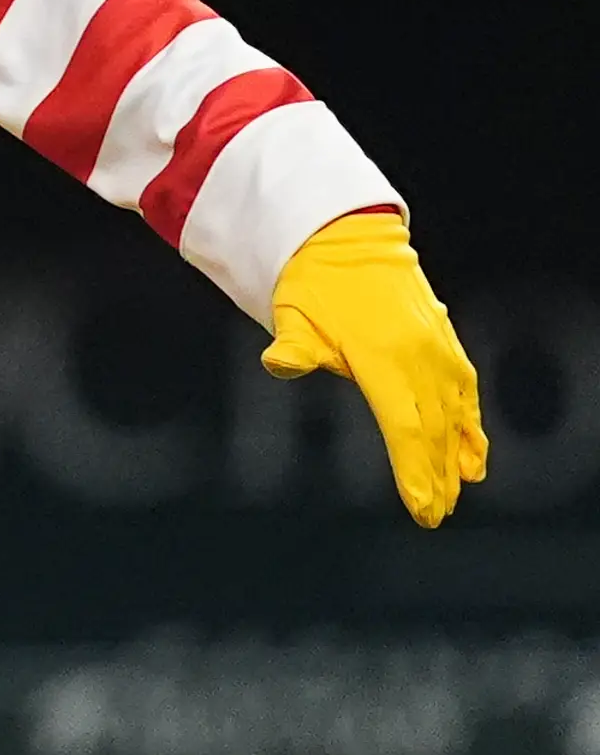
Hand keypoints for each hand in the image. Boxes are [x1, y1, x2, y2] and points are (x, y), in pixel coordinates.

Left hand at [263, 210, 488, 527]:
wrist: (348, 238)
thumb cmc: (314, 284)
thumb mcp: (294, 313)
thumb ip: (294, 347)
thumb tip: (278, 363)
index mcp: (382, 355)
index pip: (404, 426)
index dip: (415, 470)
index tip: (423, 507)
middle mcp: (418, 355)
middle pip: (434, 428)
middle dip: (437, 475)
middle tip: (436, 516)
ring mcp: (437, 347)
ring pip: (455, 413)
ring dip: (458, 455)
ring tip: (459, 493)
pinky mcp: (445, 340)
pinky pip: (466, 390)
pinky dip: (472, 423)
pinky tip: (476, 454)